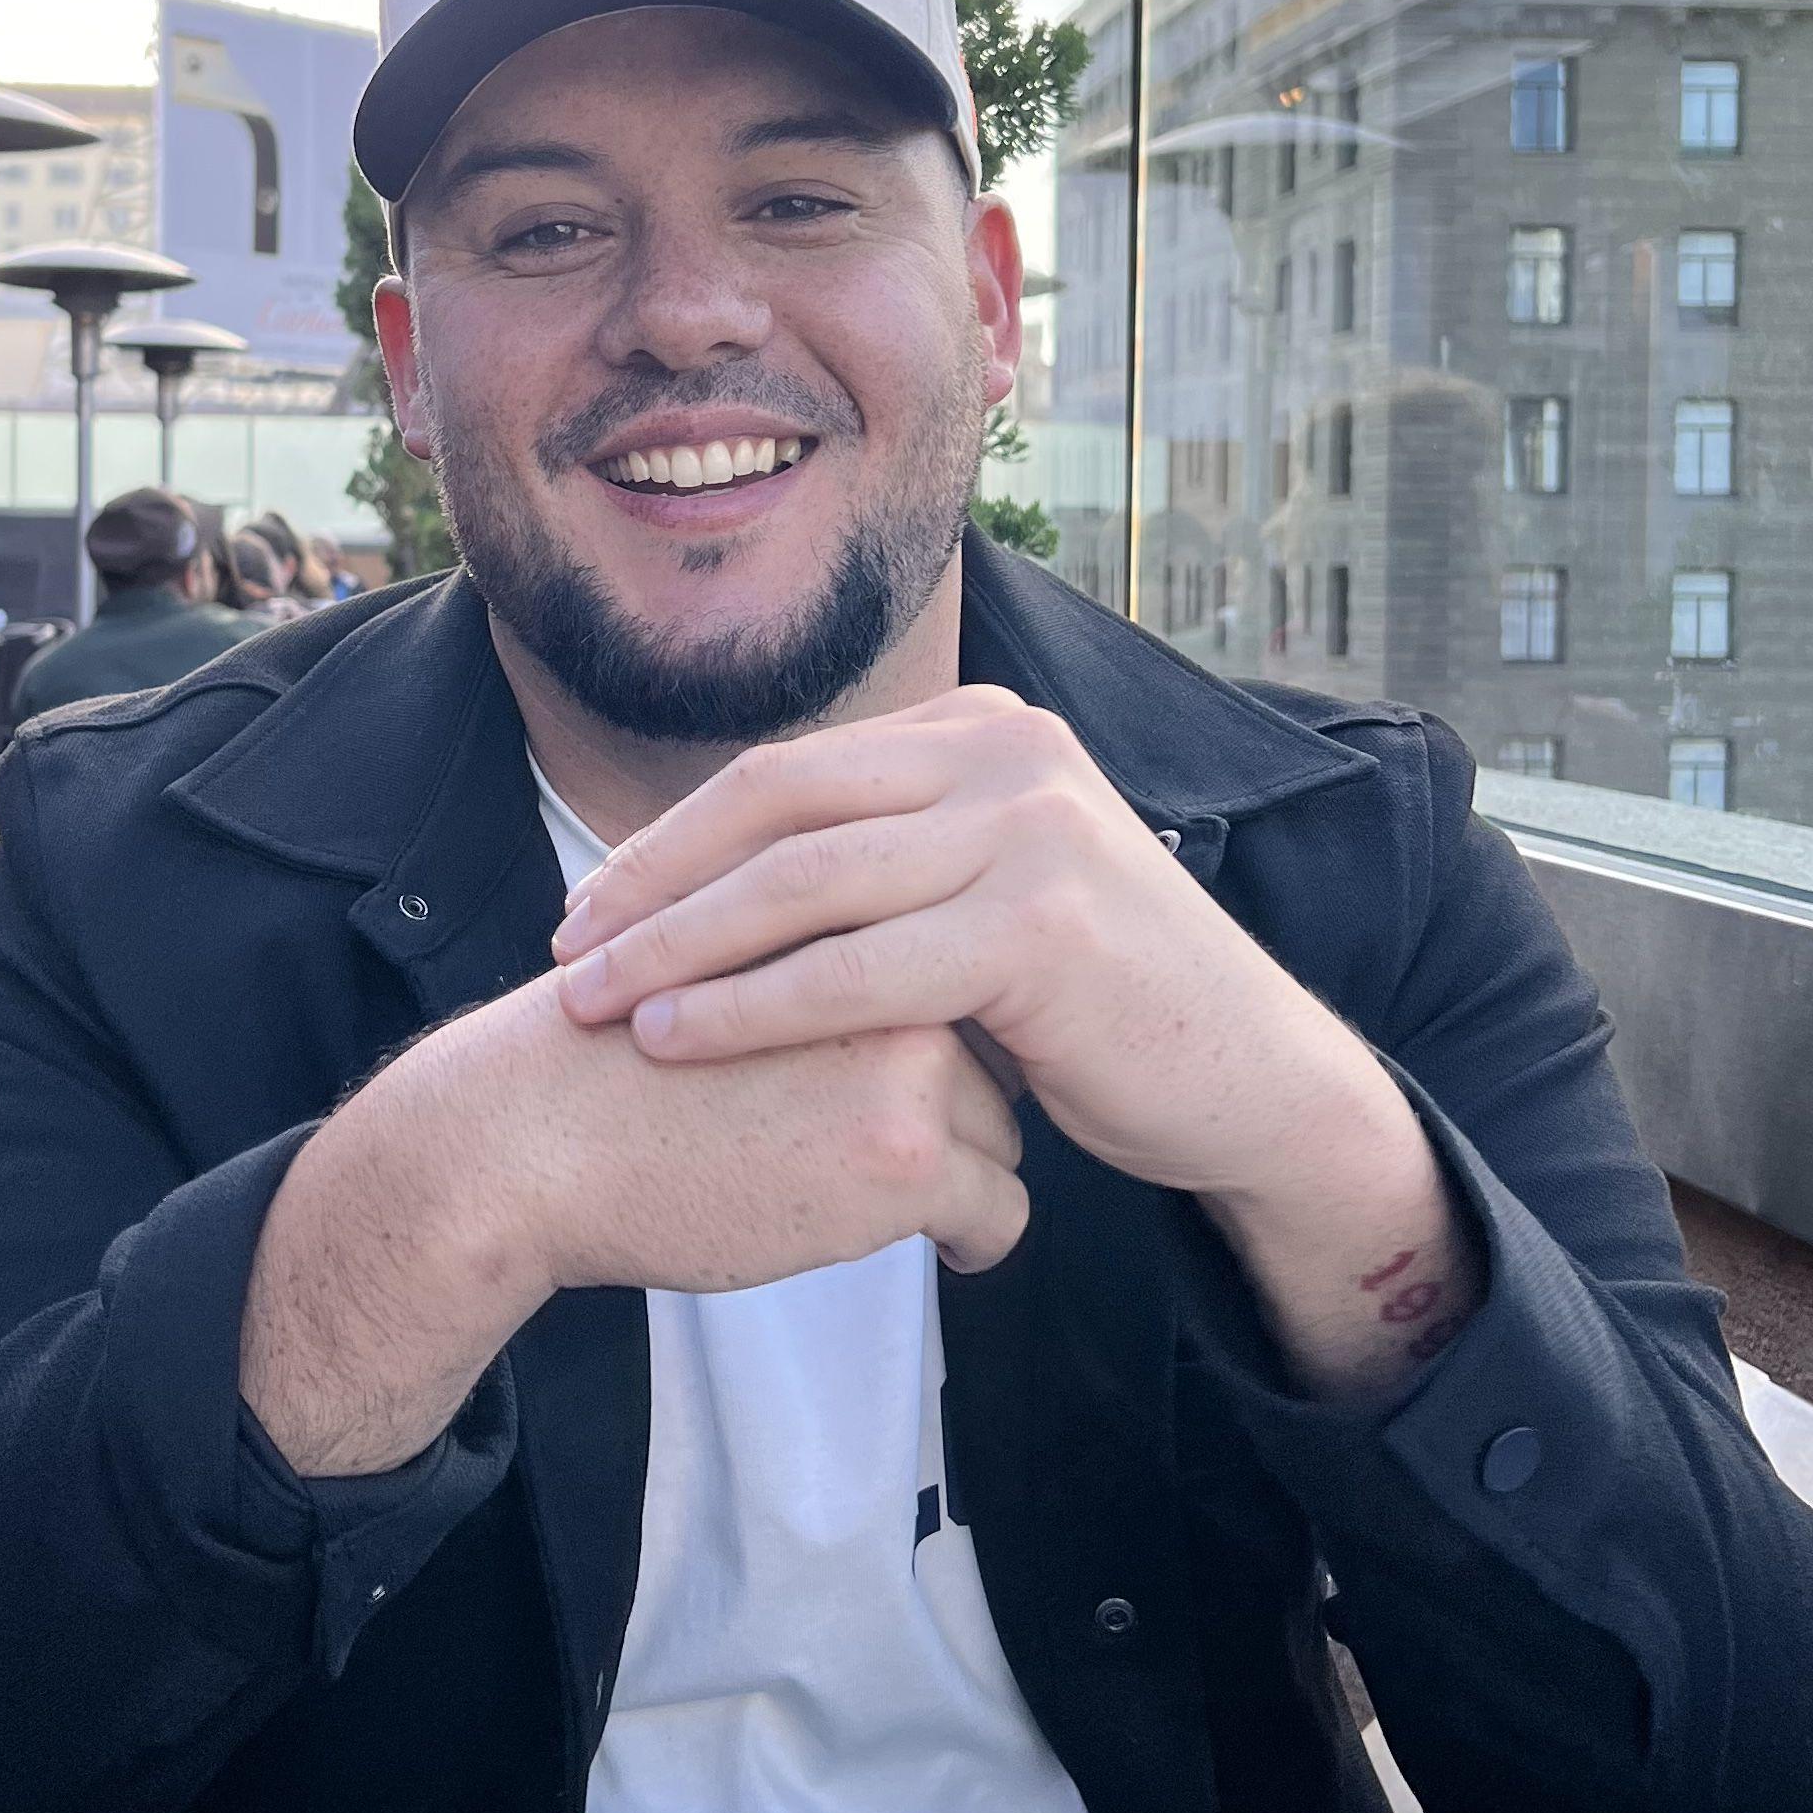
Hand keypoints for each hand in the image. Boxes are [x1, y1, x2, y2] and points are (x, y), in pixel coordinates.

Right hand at [240, 969, 1026, 1473]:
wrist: (532, 1135)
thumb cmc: (613, 1053)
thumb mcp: (729, 956)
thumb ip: (819, 952)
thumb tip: (908, 985)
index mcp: (855, 907)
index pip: (957, 966)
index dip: (938, 1024)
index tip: (916, 1067)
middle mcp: (899, 968)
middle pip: (996, 1050)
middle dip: (961, 1096)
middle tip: (883, 1136)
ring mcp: (910, 1064)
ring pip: (1004, 1134)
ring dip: (959, 1168)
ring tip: (874, 1188)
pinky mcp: (903, 1160)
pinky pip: (1000, 1215)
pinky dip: (971, 1237)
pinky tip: (921, 1241)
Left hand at [545, 688, 1479, 1400]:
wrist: (1248, 1082)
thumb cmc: (1099, 1007)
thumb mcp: (987, 895)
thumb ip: (888, 863)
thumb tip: (725, 879)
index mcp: (985, 730)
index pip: (788, 771)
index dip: (672, 837)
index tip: (589, 903)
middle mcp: (1008, 752)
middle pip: (776, 806)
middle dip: (652, 880)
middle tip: (564, 946)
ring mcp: (1030, 828)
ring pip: (802, 882)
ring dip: (676, 944)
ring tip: (588, 998)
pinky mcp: (1040, 923)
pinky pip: (853, 968)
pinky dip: (748, 1005)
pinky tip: (674, 1037)